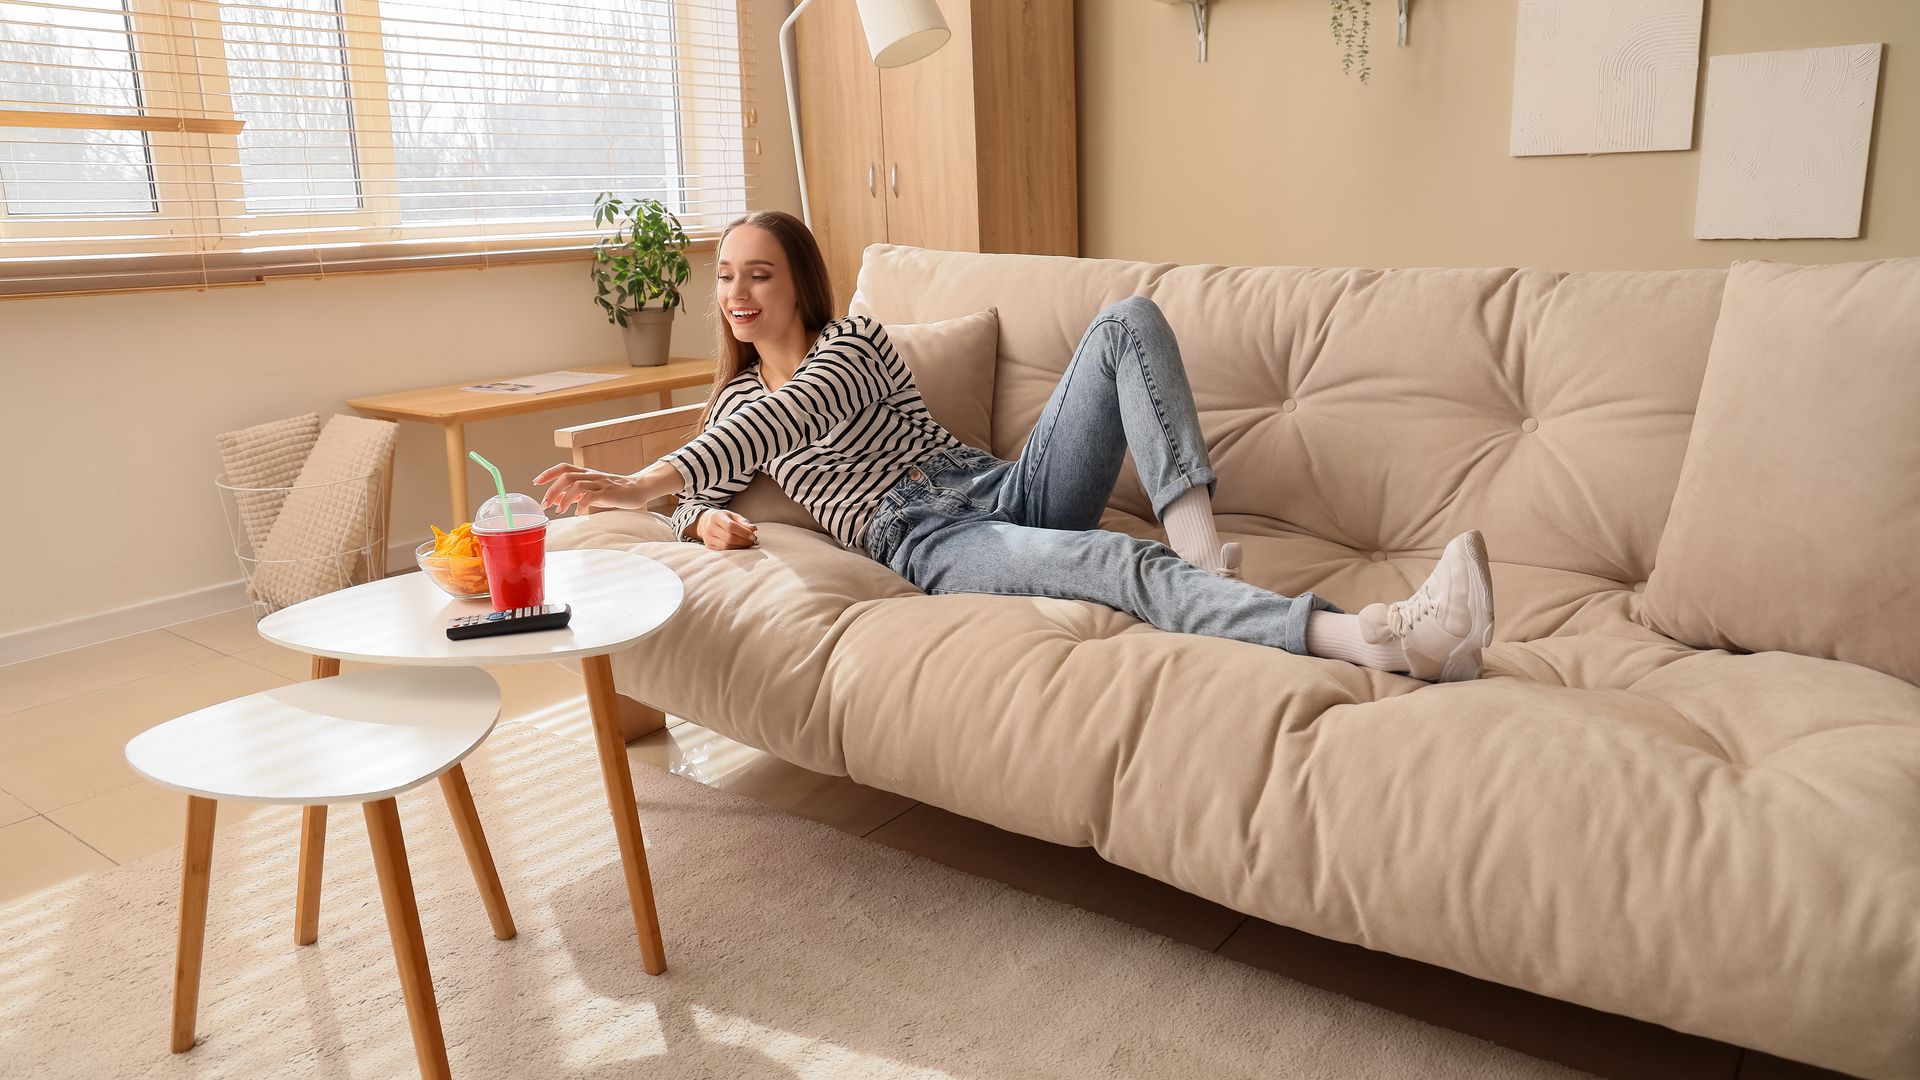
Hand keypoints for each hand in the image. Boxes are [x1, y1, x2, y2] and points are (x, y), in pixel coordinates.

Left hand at [533, 463, 648, 515]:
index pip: (563, 468)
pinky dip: (581, 505)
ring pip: (577, 485)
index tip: (536, 482)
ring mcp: (600, 483)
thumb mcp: (591, 491)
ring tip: (560, 511)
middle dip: (552, 490)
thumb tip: (557, 500)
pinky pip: (591, 496)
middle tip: (545, 504)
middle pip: (567, 476)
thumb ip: (574, 495)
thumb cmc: (613, 491)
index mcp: (586, 473)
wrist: (638, 489)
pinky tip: (578, 513)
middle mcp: (591, 475)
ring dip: (565, 499)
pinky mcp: (609, 492)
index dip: (548, 473)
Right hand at [696, 508, 758, 549]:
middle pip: (729, 538)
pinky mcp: (709, 546)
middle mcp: (710, 527)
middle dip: (744, 541)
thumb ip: (743, 522)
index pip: (730, 526)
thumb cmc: (724, 518)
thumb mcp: (733, 516)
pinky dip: (735, 550)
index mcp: (716, 516)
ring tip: (749, 544)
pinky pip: (724, 550)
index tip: (753, 536)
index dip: (743, 532)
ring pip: (726, 546)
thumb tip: (753, 529)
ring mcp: (708, 538)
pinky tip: (742, 547)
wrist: (707, 522)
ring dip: (741, 547)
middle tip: (754, 541)